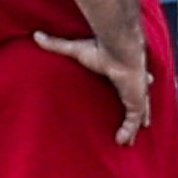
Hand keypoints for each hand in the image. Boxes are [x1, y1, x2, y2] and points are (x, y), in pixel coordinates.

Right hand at [33, 29, 154, 143]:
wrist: (119, 50)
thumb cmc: (100, 49)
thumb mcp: (75, 49)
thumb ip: (57, 44)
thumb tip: (36, 35)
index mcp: (122, 71)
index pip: (128, 82)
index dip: (132, 87)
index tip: (134, 92)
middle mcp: (132, 84)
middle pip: (137, 101)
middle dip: (140, 111)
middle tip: (141, 122)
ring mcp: (137, 93)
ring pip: (137, 115)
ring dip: (133, 127)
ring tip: (129, 141)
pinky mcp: (136, 102)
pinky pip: (133, 121)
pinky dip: (128, 131)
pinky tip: (122, 141)